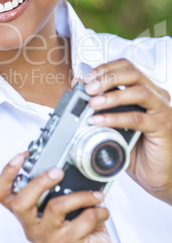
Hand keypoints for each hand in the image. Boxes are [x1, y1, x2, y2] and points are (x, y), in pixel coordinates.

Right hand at [0, 153, 113, 242]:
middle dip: (39, 181)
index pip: (3, 195)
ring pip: (55, 207)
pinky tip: (102, 210)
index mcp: (27, 213)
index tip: (21, 157)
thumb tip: (67, 163)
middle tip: (58, 171)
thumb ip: (57, 188)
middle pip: (20, 203)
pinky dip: (97, 210)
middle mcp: (32, 227)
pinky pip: (83, 220)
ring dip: (80, 195)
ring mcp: (48, 238)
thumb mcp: (61, 205)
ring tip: (95, 194)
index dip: (7, 174)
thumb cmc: (77, 228)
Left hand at [83, 58, 171, 204]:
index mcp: (146, 90)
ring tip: (93, 103)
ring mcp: (162, 110)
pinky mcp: (163, 127)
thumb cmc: (137, 148)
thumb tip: (80, 90)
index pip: (127, 67)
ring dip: (112, 95)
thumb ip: (101, 106)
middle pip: (133, 73)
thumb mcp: (115, 123)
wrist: (156, 175)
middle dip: (107, 77)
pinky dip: (115, 118)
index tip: (87, 77)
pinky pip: (137, 118)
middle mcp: (156, 96)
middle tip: (88, 88)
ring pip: (139, 91)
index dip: (106, 68)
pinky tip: (100, 121)